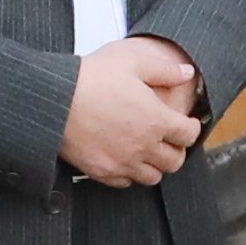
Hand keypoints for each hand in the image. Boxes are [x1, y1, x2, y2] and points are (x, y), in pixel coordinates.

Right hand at [58, 37, 204, 188]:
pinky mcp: (102, 171)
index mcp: (156, 120)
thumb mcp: (132, 62)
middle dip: (177, 150)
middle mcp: (144, 146)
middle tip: (171, 140)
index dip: (191, 128)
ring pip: (152, 177)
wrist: (54, 99)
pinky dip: (130, 174)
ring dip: (155, 165)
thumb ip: (164, 70)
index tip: (187, 124)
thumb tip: (186, 73)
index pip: (189, 135)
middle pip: (175, 161)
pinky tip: (125, 160)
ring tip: (149, 152)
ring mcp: (122, 162)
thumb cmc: (90, 79)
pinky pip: (125, 183)